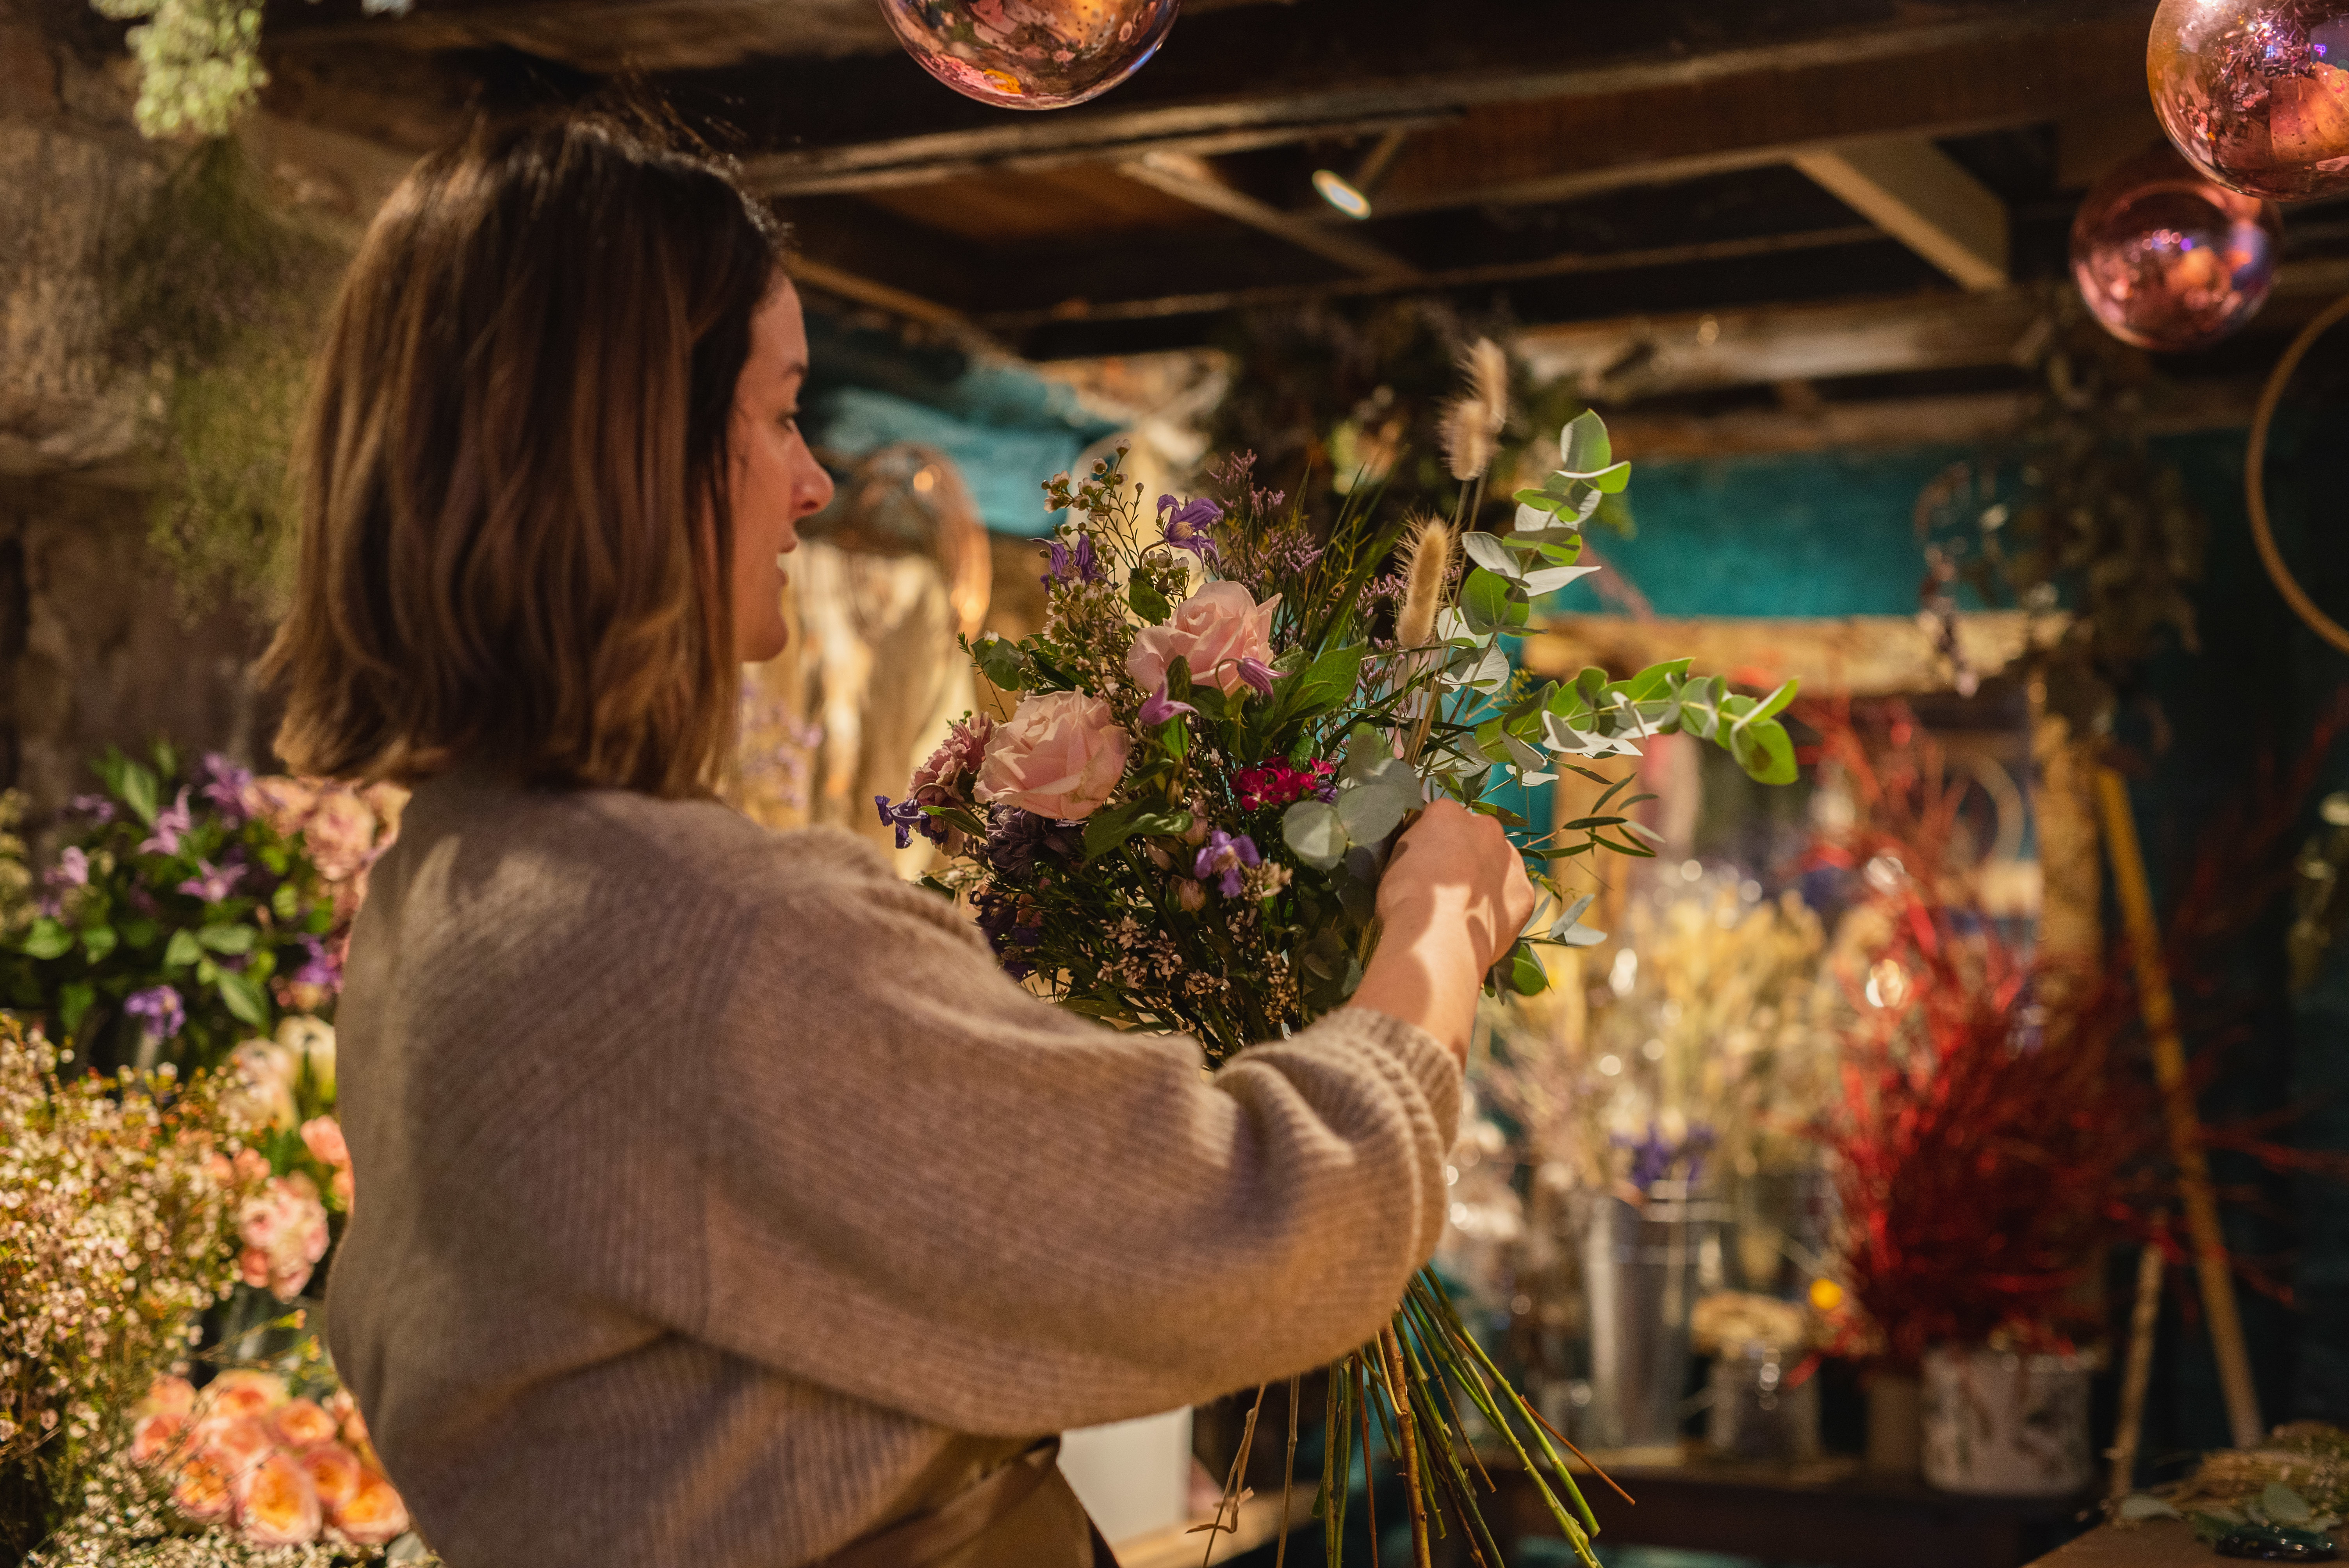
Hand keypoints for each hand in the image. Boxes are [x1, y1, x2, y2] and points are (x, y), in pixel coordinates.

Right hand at [1378, 799, 1536, 973]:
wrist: (1439, 940)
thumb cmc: (1406, 900)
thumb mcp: (1395, 862)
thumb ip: (1417, 848)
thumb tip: (1424, 853)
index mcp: (1448, 814)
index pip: (1440, 818)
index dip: (1432, 843)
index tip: (1425, 864)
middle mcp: (1486, 828)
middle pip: (1476, 836)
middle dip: (1466, 855)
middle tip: (1449, 887)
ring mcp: (1510, 860)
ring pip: (1499, 864)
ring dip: (1487, 878)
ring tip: (1466, 909)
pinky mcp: (1524, 892)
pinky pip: (1511, 895)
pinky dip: (1499, 906)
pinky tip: (1481, 924)